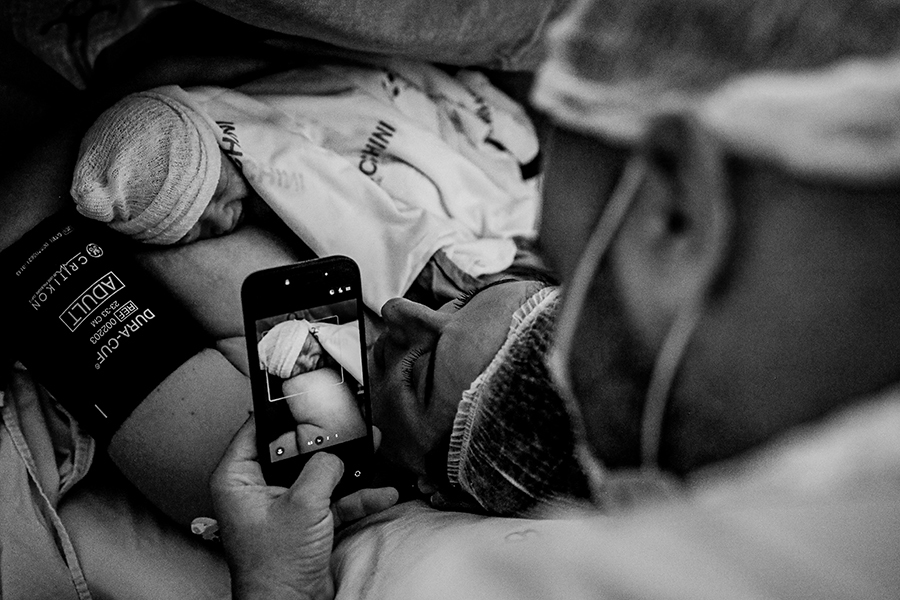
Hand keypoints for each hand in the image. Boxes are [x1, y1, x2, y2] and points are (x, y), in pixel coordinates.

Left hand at [210, 417, 398, 599]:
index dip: (279, 414)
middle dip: (325, 442)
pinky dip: (356, 498)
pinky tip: (380, 493)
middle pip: (293, 452)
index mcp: (238, 480)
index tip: (301, 397)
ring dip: (347, 469)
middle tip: (343, 423)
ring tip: (370, 449)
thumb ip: (322, 469)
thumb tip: (335, 454)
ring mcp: (284, 507)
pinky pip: (333, 501)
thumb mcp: (303, 504)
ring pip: (318, 475)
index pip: (255, 431)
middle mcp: (258, 490)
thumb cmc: (274, 567)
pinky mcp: (306, 523)